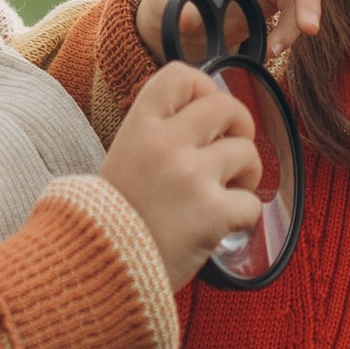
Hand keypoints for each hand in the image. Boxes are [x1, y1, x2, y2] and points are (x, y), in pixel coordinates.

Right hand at [101, 60, 264, 287]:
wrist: (97, 272)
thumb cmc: (110, 220)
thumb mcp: (123, 160)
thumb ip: (158, 136)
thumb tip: (209, 118)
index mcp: (139, 127)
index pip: (180, 75)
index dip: (203, 87)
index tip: (207, 114)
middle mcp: (165, 144)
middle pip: (225, 106)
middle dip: (240, 126)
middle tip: (232, 151)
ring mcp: (190, 177)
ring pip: (247, 152)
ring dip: (246, 173)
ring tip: (227, 192)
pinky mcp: (212, 213)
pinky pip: (251, 203)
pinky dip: (243, 216)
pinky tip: (223, 225)